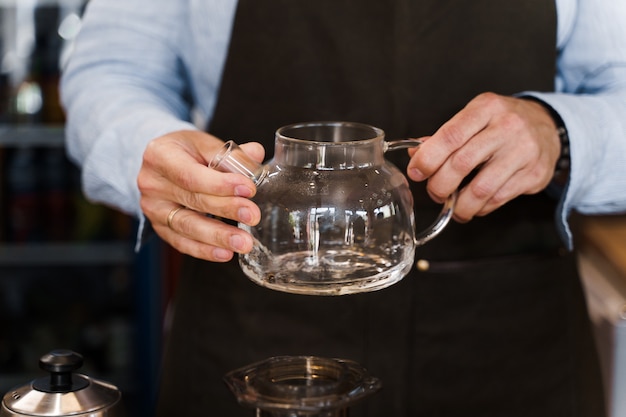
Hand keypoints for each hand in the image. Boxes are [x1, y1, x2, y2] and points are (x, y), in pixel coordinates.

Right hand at [137, 130, 264, 260]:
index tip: (249, 189)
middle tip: (253, 216)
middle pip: (192, 201)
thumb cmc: (186, 150)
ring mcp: (153, 208)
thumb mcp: (204, 143)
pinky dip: (204, 250)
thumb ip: (231, 152)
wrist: (161, 162)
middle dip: (226, 210)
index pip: (191, 175)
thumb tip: (256, 154)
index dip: (221, 184)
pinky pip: (182, 243)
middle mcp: (151, 183)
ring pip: (187, 226)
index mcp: (160, 155)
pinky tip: (225, 253)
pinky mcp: (159, 227)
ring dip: (218, 236)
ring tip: (243, 242)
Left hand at [407, 92, 560, 222]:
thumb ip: (445, 136)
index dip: (428, 158)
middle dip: (440, 185)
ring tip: (452, 206)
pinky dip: (479, 208)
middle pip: (462, 164)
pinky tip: (474, 205)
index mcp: (486, 108)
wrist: (548, 126)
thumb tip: (417, 155)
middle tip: (435, 192)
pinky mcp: (534, 174)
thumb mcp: (475, 117)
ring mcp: (523, 151)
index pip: (450, 135)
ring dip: (459, 205)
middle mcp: (507, 127)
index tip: (416, 172)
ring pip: (480, 189)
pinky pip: (497, 199)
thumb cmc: (501, 123)